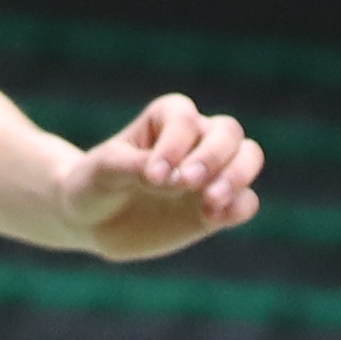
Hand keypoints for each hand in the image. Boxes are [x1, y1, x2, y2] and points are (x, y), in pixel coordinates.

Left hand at [57, 94, 261, 260]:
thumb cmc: (95, 183)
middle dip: (212, 156)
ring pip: (248, 157)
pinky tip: (215, 219)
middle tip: (187, 183)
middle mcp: (195, 140)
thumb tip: (172, 178)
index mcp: (166, 119)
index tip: (152, 176)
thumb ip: (136, 167)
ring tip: (210, 202)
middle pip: (228, 132)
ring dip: (236, 176)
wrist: (93, 220)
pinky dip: (240, 206)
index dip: (175, 144)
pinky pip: (245, 201)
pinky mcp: (215, 208)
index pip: (185, 119)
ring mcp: (209, 175)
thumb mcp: (104, 170)